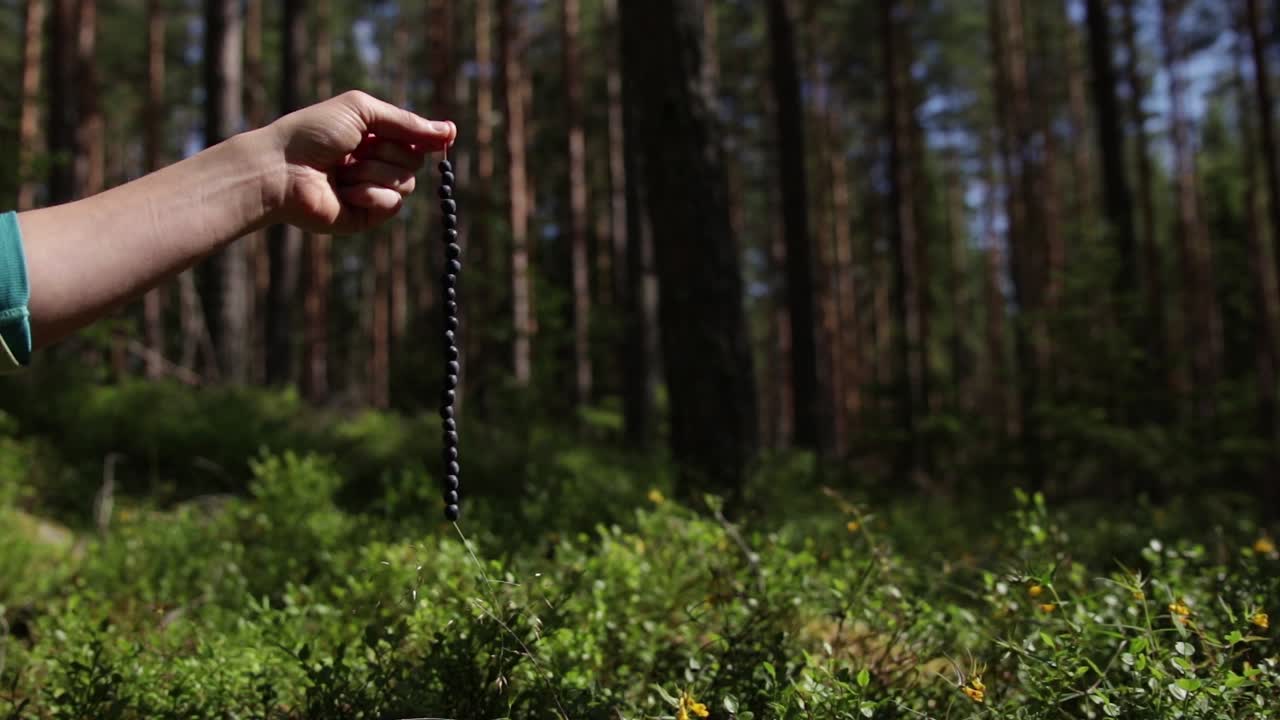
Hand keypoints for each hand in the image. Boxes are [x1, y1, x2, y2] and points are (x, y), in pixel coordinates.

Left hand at [263, 91, 456, 233]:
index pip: (414, 137)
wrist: (282, 168)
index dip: (430, 136)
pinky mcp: (366, 216)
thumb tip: (448, 130)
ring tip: (342, 171)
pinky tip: (345, 191)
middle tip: (357, 148)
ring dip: (375, 171)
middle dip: (390, 151)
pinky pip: (393, 204)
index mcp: (371, 136)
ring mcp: (371, 190)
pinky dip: (370, 194)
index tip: (448, 135)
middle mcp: (374, 163)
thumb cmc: (312, 133)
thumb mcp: (361, 111)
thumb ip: (405, 121)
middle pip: (415, 159)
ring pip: (407, 182)